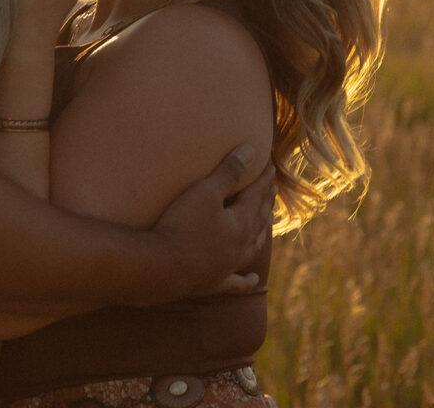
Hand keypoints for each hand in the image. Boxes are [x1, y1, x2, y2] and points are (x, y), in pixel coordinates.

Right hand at [149, 145, 274, 300]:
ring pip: (252, 248)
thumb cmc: (183, 225)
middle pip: (258, 221)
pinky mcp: (214, 283)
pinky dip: (247, 281)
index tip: (271, 170)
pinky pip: (237, 283)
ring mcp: (228, 267)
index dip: (263, 181)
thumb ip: (229, 170)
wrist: (161, 267)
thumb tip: (251, 150)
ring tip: (268, 225)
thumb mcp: (205, 191)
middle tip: (272, 192)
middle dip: (265, 204)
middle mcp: (240, 246)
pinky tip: (254, 279)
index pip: (256, 196)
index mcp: (241, 223)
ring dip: (261, 234)